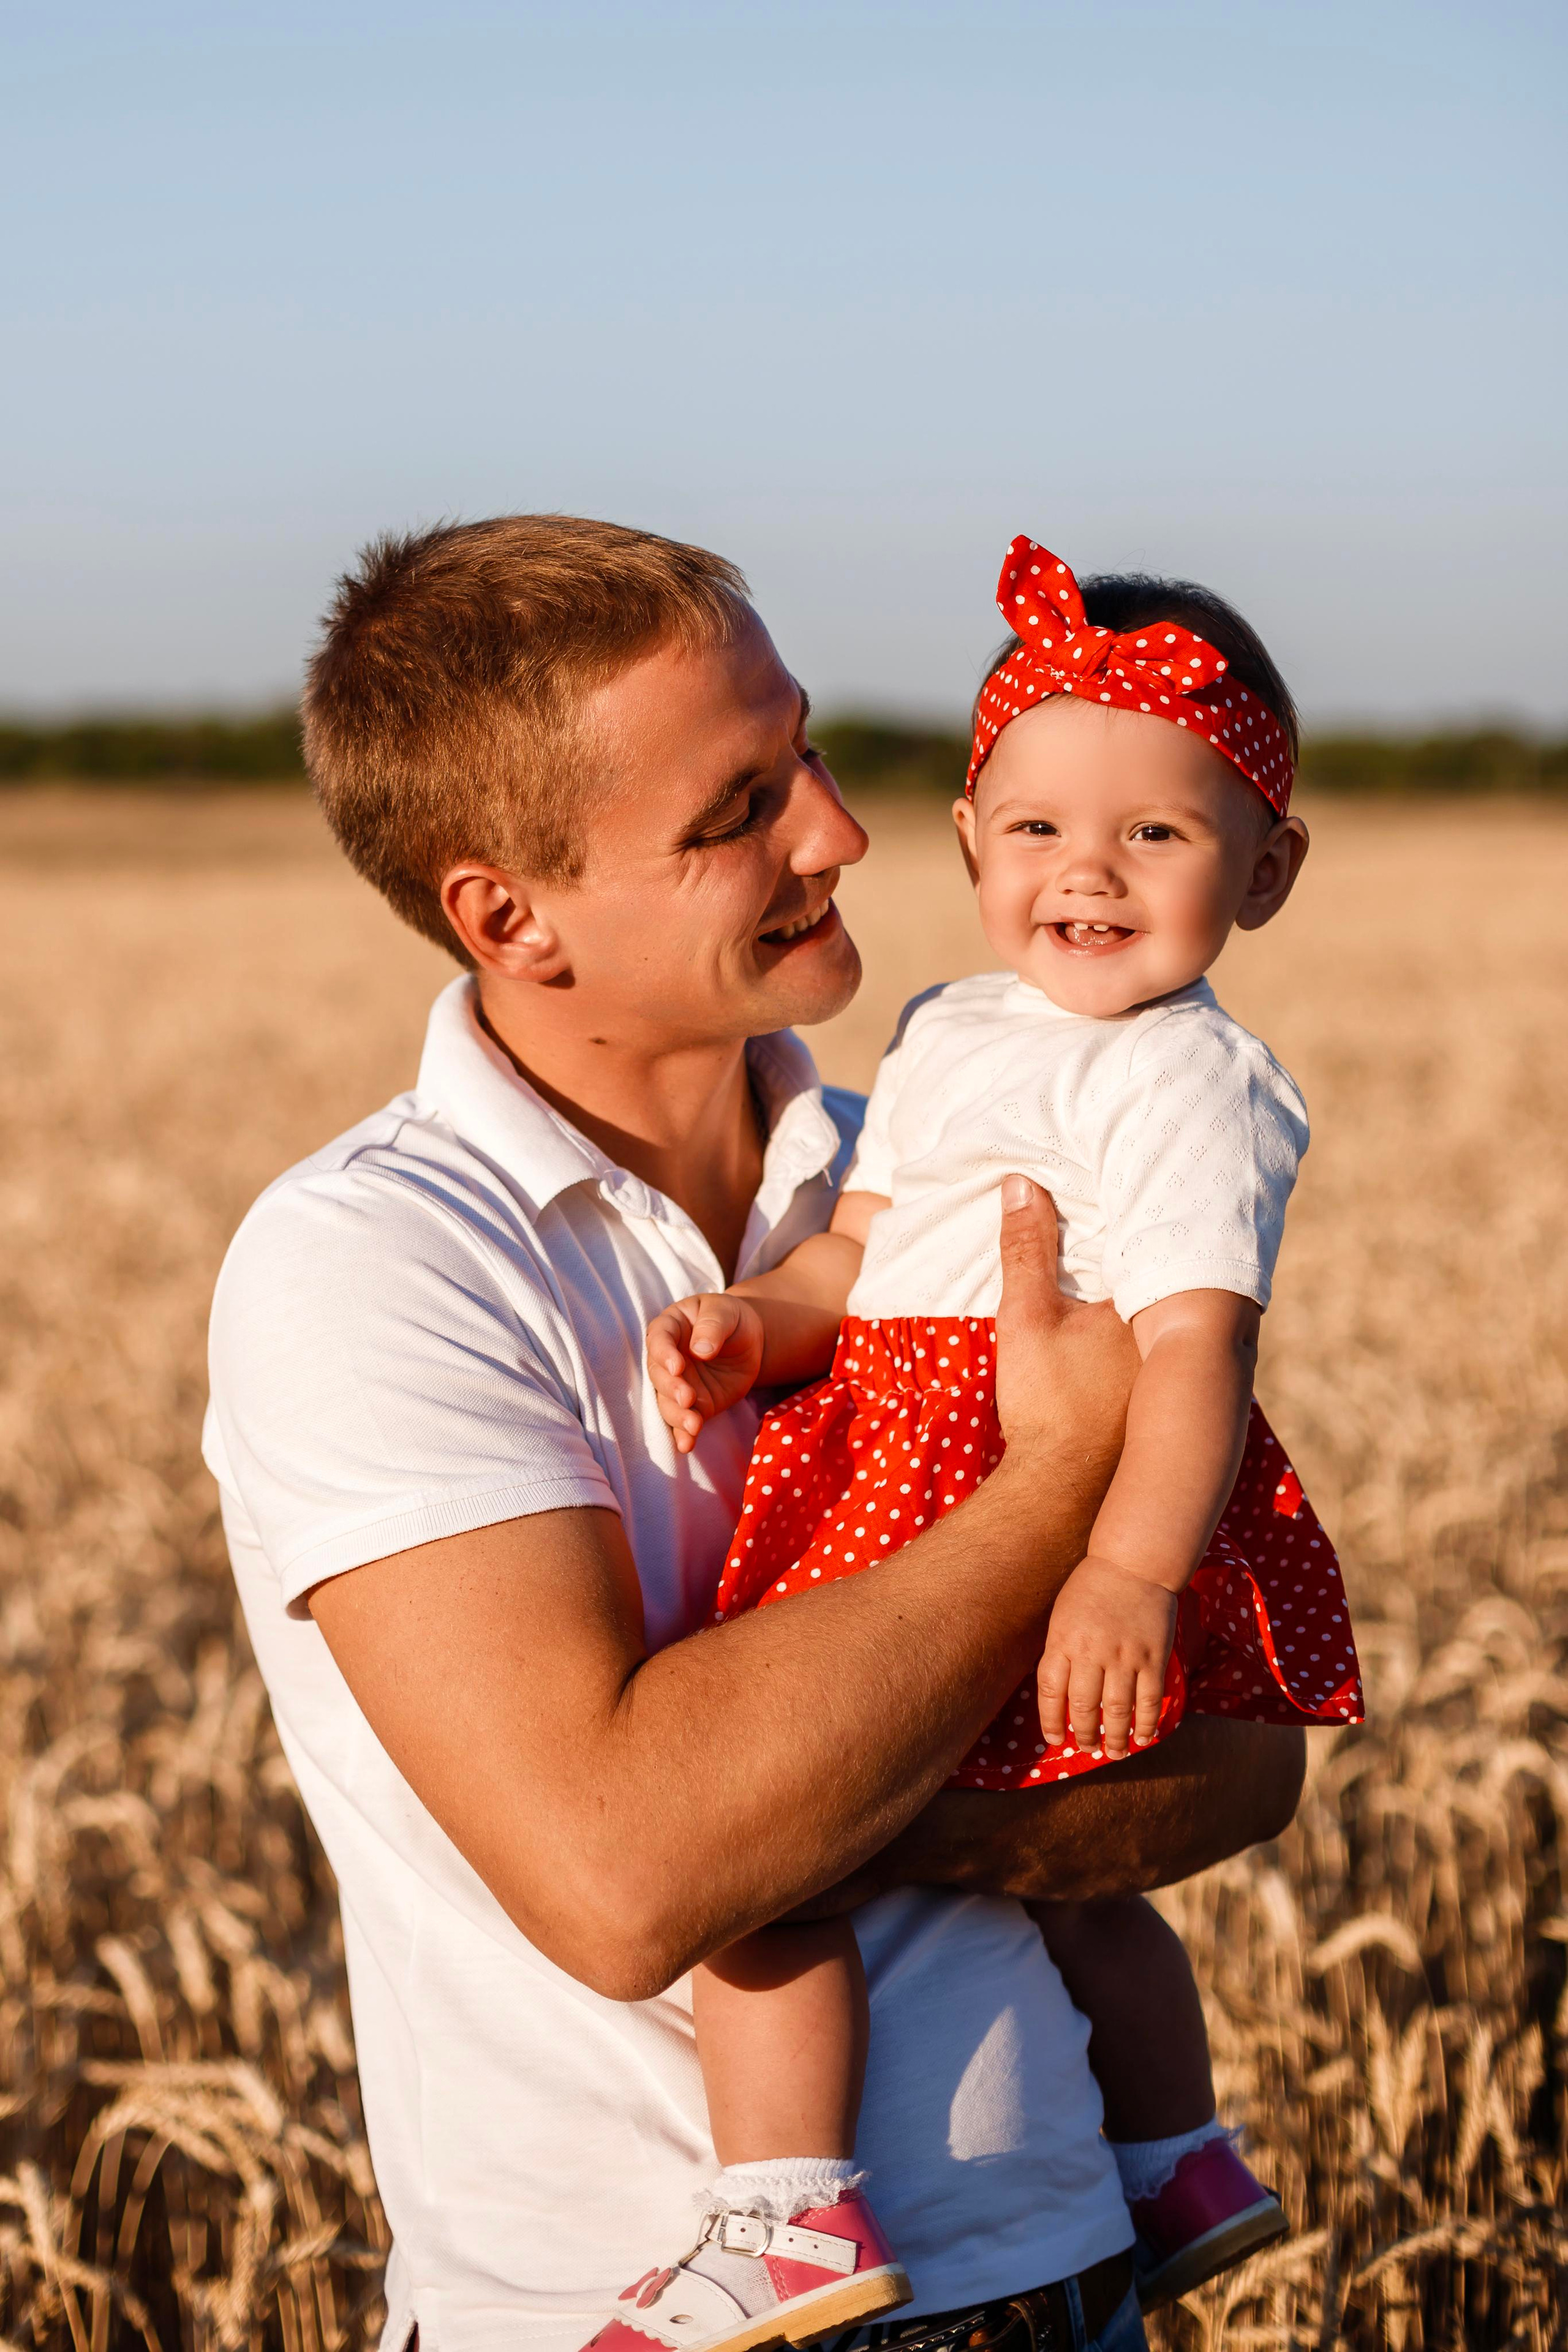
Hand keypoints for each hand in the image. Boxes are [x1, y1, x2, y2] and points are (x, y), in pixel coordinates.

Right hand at [646, 1294, 765, 1451]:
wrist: (750, 1340)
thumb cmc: (732, 1318)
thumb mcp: (726, 1312)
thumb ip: (713, 1326)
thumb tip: (701, 1350)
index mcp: (670, 1327)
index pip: (658, 1340)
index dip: (664, 1354)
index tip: (677, 1367)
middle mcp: (667, 1358)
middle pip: (659, 1375)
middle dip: (671, 1389)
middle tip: (688, 1398)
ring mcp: (679, 1383)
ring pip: (668, 1402)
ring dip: (677, 1416)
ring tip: (694, 1425)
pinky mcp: (694, 1404)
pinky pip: (683, 1421)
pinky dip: (683, 1434)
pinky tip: (687, 1445)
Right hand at [994, 1176, 1139, 1493]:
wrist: (1058, 1493)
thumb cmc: (1047, 1403)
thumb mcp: (1026, 1316)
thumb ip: (1025, 1249)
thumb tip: (1021, 1183)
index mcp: (1148, 1308)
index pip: (1146, 1244)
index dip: (1132, 1217)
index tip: (1123, 1189)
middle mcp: (1173, 1340)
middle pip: (1160, 1279)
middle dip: (1148, 1254)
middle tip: (1132, 1215)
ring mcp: (1170, 1376)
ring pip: (1161, 1317)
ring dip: (1145, 1296)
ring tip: (1125, 1264)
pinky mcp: (1158, 1403)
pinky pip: (1155, 1349)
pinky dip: (1142, 1332)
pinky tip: (1119, 1330)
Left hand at [1036, 1555, 1177, 1760]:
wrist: (1133, 1562)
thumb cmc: (1091, 1589)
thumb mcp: (1062, 1616)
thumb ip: (1060, 1653)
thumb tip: (1060, 1698)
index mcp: (1063, 1640)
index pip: (1050, 1692)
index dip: (1050, 1722)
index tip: (1055, 1740)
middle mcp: (1092, 1651)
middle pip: (1083, 1708)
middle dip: (1084, 1736)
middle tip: (1087, 1747)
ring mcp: (1125, 1655)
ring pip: (1117, 1711)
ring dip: (1115, 1738)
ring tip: (1114, 1752)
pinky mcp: (1153, 1657)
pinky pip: (1150, 1700)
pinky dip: (1146, 1724)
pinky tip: (1143, 1738)